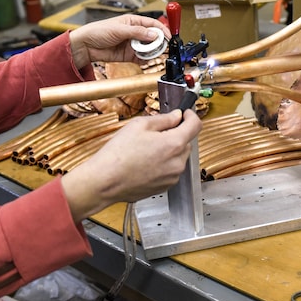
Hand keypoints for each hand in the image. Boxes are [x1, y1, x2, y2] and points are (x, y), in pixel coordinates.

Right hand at [61, 109, 202, 221]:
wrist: (105, 181)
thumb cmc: (118, 154)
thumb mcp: (140, 125)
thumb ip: (164, 119)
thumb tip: (176, 116)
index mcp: (174, 144)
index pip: (196, 125)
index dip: (191, 116)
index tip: (185, 113)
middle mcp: (178, 162)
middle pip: (186, 142)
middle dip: (175, 135)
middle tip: (154, 133)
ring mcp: (172, 177)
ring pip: (178, 157)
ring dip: (168, 151)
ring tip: (145, 150)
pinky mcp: (165, 187)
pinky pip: (170, 170)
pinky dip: (162, 164)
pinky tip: (144, 162)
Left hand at [69, 14, 168, 67]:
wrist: (85, 46)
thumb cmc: (98, 31)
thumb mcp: (119, 29)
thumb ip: (137, 33)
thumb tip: (154, 35)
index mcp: (133, 22)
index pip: (152, 24)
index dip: (162, 30)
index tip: (168, 37)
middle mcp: (134, 33)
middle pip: (152, 38)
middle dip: (158, 43)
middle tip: (161, 48)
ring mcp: (132, 44)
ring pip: (148, 49)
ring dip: (151, 52)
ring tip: (151, 55)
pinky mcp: (128, 55)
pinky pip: (140, 58)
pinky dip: (144, 60)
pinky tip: (144, 60)